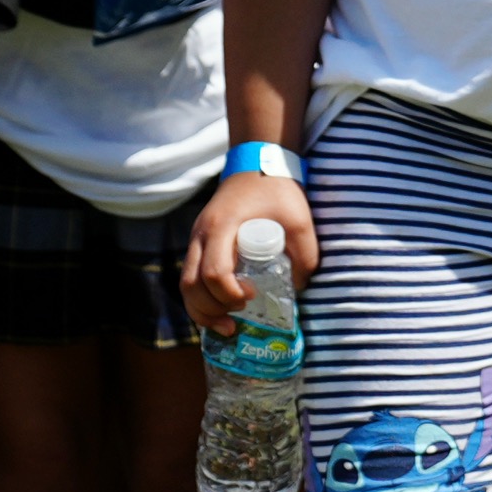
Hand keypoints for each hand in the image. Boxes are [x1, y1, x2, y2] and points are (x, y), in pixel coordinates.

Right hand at [185, 165, 320, 338]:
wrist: (255, 165)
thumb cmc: (278, 190)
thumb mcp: (300, 219)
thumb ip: (306, 254)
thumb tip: (299, 290)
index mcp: (222, 226)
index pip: (214, 271)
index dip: (228, 293)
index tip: (251, 297)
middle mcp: (201, 234)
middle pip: (190, 284)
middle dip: (210, 310)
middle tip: (236, 322)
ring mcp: (196, 239)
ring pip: (185, 284)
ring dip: (201, 310)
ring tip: (226, 326)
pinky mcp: (198, 244)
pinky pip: (189, 278)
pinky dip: (200, 300)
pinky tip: (218, 313)